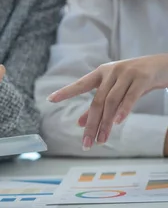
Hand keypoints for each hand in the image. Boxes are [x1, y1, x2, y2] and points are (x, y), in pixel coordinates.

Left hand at [47, 55, 167, 149]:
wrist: (165, 65)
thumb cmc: (136, 79)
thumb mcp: (115, 90)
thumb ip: (97, 105)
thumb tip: (78, 123)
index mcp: (101, 73)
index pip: (81, 84)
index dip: (66, 92)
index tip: (50, 99)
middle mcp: (111, 72)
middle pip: (97, 101)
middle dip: (90, 124)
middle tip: (86, 143)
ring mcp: (127, 74)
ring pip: (111, 102)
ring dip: (105, 123)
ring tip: (101, 140)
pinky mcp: (142, 78)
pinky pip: (130, 96)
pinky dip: (123, 110)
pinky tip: (117, 123)